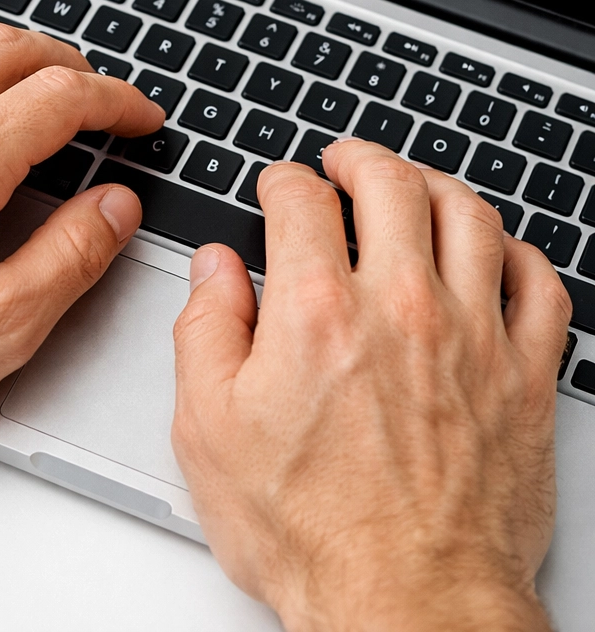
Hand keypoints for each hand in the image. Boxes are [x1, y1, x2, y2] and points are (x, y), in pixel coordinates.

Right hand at [172, 139, 570, 630]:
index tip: (280, 185)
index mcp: (317, 312)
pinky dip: (515, 251)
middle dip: (359, 158)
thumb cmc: (309, 529)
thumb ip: (205, 328)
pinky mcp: (523, 378)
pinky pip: (539, 285)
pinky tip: (493, 251)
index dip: (283, 179)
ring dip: (435, 184)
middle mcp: (400, 308)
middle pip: (391, 183)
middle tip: (345, 160)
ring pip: (469, 216)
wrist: (404, 605)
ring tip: (414, 186)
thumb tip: (216, 270)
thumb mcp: (208, 427)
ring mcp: (472, 337)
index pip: (302, 200)